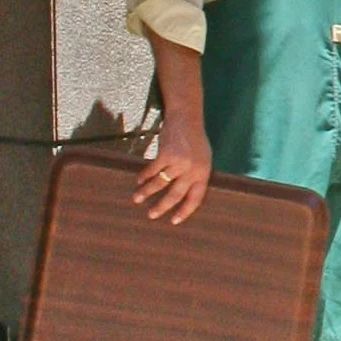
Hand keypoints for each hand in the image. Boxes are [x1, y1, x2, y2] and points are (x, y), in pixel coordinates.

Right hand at [134, 111, 212, 226]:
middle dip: (162, 207)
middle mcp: (193, 169)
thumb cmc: (195, 141)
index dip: (185, 211)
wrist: (187, 119)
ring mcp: (179, 162)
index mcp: (204, 173)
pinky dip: (144, 176)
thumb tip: (185, 196)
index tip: (174, 221)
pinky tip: (138, 180)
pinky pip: (152, 170)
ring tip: (136, 199)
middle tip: (151, 215)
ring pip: (160, 183)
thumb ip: (196, 175)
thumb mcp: (203, 159)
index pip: (195, 198)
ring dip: (146, 192)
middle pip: (175, 195)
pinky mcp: (166, 154)